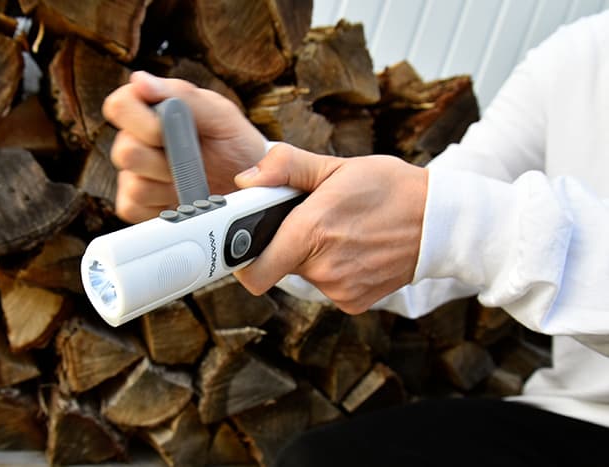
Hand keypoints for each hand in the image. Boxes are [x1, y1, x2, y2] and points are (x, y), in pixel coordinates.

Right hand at [102, 71, 265, 222]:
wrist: (249, 184)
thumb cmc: (234, 142)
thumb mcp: (220, 114)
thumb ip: (182, 95)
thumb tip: (139, 80)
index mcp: (150, 107)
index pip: (119, 107)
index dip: (143, 123)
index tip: (172, 133)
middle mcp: (135, 139)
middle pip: (124, 152)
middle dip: (167, 162)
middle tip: (195, 161)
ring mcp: (134, 173)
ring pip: (134, 185)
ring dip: (171, 186)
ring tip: (193, 180)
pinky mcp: (136, 203)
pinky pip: (134, 208)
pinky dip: (163, 208)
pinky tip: (182, 198)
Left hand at [233, 144, 427, 313]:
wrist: (439, 221)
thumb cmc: (389, 188)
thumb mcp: (336, 167)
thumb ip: (286, 168)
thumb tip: (247, 179)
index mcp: (310, 232)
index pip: (253, 271)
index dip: (243, 259)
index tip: (246, 245)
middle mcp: (322, 268)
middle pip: (279, 266)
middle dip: (287, 245)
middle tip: (313, 222)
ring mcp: (340, 289)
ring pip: (305, 276)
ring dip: (313, 257)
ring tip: (341, 232)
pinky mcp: (354, 302)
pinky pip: (328, 287)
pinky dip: (334, 271)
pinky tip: (355, 250)